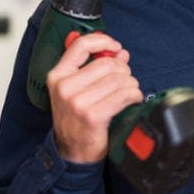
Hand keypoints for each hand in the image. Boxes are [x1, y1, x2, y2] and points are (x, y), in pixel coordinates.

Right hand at [46, 32, 143, 162]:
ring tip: (129, 92)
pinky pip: (124, 95)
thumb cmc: (78, 118)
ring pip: (119, 79)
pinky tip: (133, 99)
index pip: (81, 45)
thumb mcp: (79, 89)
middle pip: (107, 63)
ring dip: (131, 84)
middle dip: (123, 70)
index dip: (103, 41)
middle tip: (125, 81)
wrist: (72, 152)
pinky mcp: (92, 115)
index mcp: (58, 75)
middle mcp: (64, 87)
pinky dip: (135, 95)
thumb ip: (98, 67)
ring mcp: (77, 102)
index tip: (116, 47)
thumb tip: (121, 52)